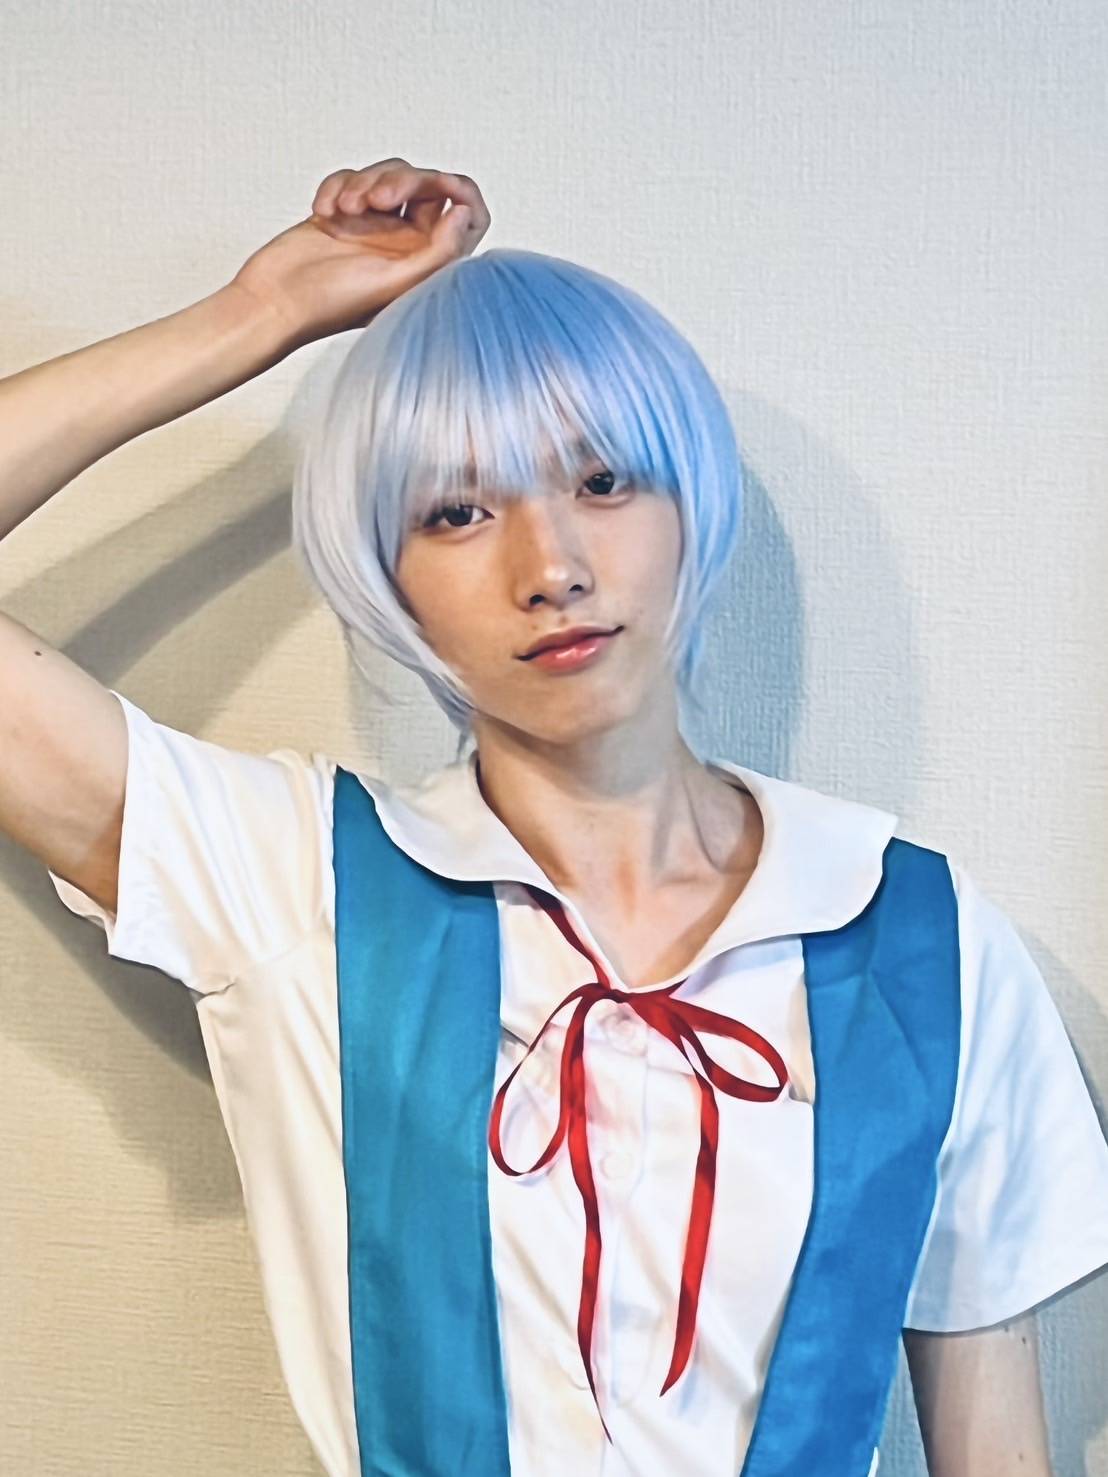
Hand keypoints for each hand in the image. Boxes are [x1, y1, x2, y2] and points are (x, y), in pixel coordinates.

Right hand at [231, 158, 489, 350]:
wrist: (274, 300)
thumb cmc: (331, 303)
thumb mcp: (395, 282)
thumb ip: (439, 251)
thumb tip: (463, 212)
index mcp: (428, 266)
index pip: (468, 217)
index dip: (461, 192)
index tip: (442, 185)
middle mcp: (407, 246)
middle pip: (427, 186)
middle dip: (402, 181)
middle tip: (376, 200)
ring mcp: (375, 227)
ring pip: (389, 175)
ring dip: (365, 181)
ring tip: (344, 209)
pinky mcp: (345, 213)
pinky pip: (353, 177)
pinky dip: (337, 185)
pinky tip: (322, 212)